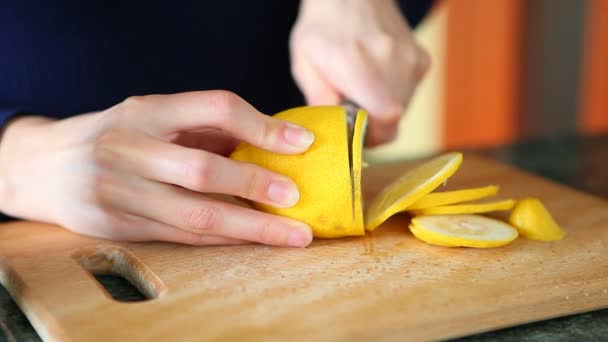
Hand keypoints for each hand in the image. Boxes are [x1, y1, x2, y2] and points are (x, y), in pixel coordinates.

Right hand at [0, 91, 314, 246]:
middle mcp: (129, 148)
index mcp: (146, 110)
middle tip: (296, 196)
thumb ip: (203, 127)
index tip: (301, 142)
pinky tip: (253, 240)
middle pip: (203, 169)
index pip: (215, 108)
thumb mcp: (152, 116)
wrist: (43, 165)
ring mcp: (119, 191)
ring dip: (250, 228)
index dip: (263, 125)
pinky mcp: (117, 226)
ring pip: (195, 215)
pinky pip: (181, 236)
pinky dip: (223, 239)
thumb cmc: (116, 135)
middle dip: (256, 185)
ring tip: (291, 234)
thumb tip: (271, 142)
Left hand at [290, 0, 430, 145]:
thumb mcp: (304, 65)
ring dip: (384, 111)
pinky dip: (395, 95)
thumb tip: (334, 132)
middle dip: (374, 127)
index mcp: (357, 65)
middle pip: (394, 121)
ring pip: (403, 109)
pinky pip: (411, 93)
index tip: (355, 134)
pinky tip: (377, 79)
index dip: (372, 136)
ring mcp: (410, 59)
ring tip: (364, 92)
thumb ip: (319, 102)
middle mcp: (390, 61)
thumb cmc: (322, 29)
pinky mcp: (421, 59)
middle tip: (354, 114)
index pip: (385, 118)